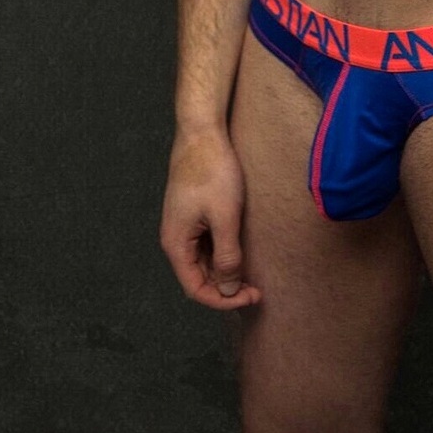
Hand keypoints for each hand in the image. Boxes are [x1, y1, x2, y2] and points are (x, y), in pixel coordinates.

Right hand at [160, 129, 261, 310]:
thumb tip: (227, 290)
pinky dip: (223, 253)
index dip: (223, 299)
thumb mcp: (224, 218)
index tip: (251, 296)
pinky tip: (240, 249)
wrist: (202, 132)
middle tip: (257, 288)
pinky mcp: (192, 213)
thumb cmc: (212, 172)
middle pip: (199, 277)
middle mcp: (175, 239)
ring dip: (226, 271)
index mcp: (176, 244)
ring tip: (252, 272)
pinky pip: (206, 244)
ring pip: (203, 261)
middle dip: (226, 287)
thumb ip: (226, 257)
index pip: (196, 288)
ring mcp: (183, 225)